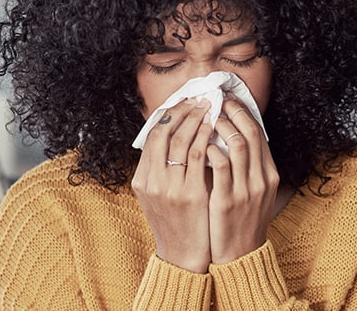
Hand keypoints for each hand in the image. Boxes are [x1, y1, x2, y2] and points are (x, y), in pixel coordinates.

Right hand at [131, 98, 212, 272]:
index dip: (168, 115)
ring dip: (196, 119)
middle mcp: (152, 182)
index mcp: (142, 180)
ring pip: (180, 140)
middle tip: (198, 99)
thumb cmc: (175, 223)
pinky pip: (197, 156)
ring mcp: (169, 188)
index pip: (151, 136)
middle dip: (182, 111)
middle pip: (163, 133)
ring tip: (209, 107)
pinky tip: (214, 128)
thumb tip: (172, 138)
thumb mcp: (157, 196)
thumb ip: (160, 170)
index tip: (184, 102)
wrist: (182, 256)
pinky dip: (205, 137)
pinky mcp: (190, 194)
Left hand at [206, 98, 279, 263]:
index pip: (259, 133)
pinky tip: (199, 146)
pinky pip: (220, 167)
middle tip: (215, 101)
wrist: (240, 255)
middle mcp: (261, 179)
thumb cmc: (242, 220)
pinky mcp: (227, 201)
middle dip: (233, 112)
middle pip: (251, 133)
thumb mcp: (254, 192)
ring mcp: (246, 190)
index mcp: (269, 174)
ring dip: (221, 127)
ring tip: (206, 118)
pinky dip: (211, 150)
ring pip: (238, 144)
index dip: (244, 112)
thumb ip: (249, 167)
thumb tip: (234, 137)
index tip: (228, 100)